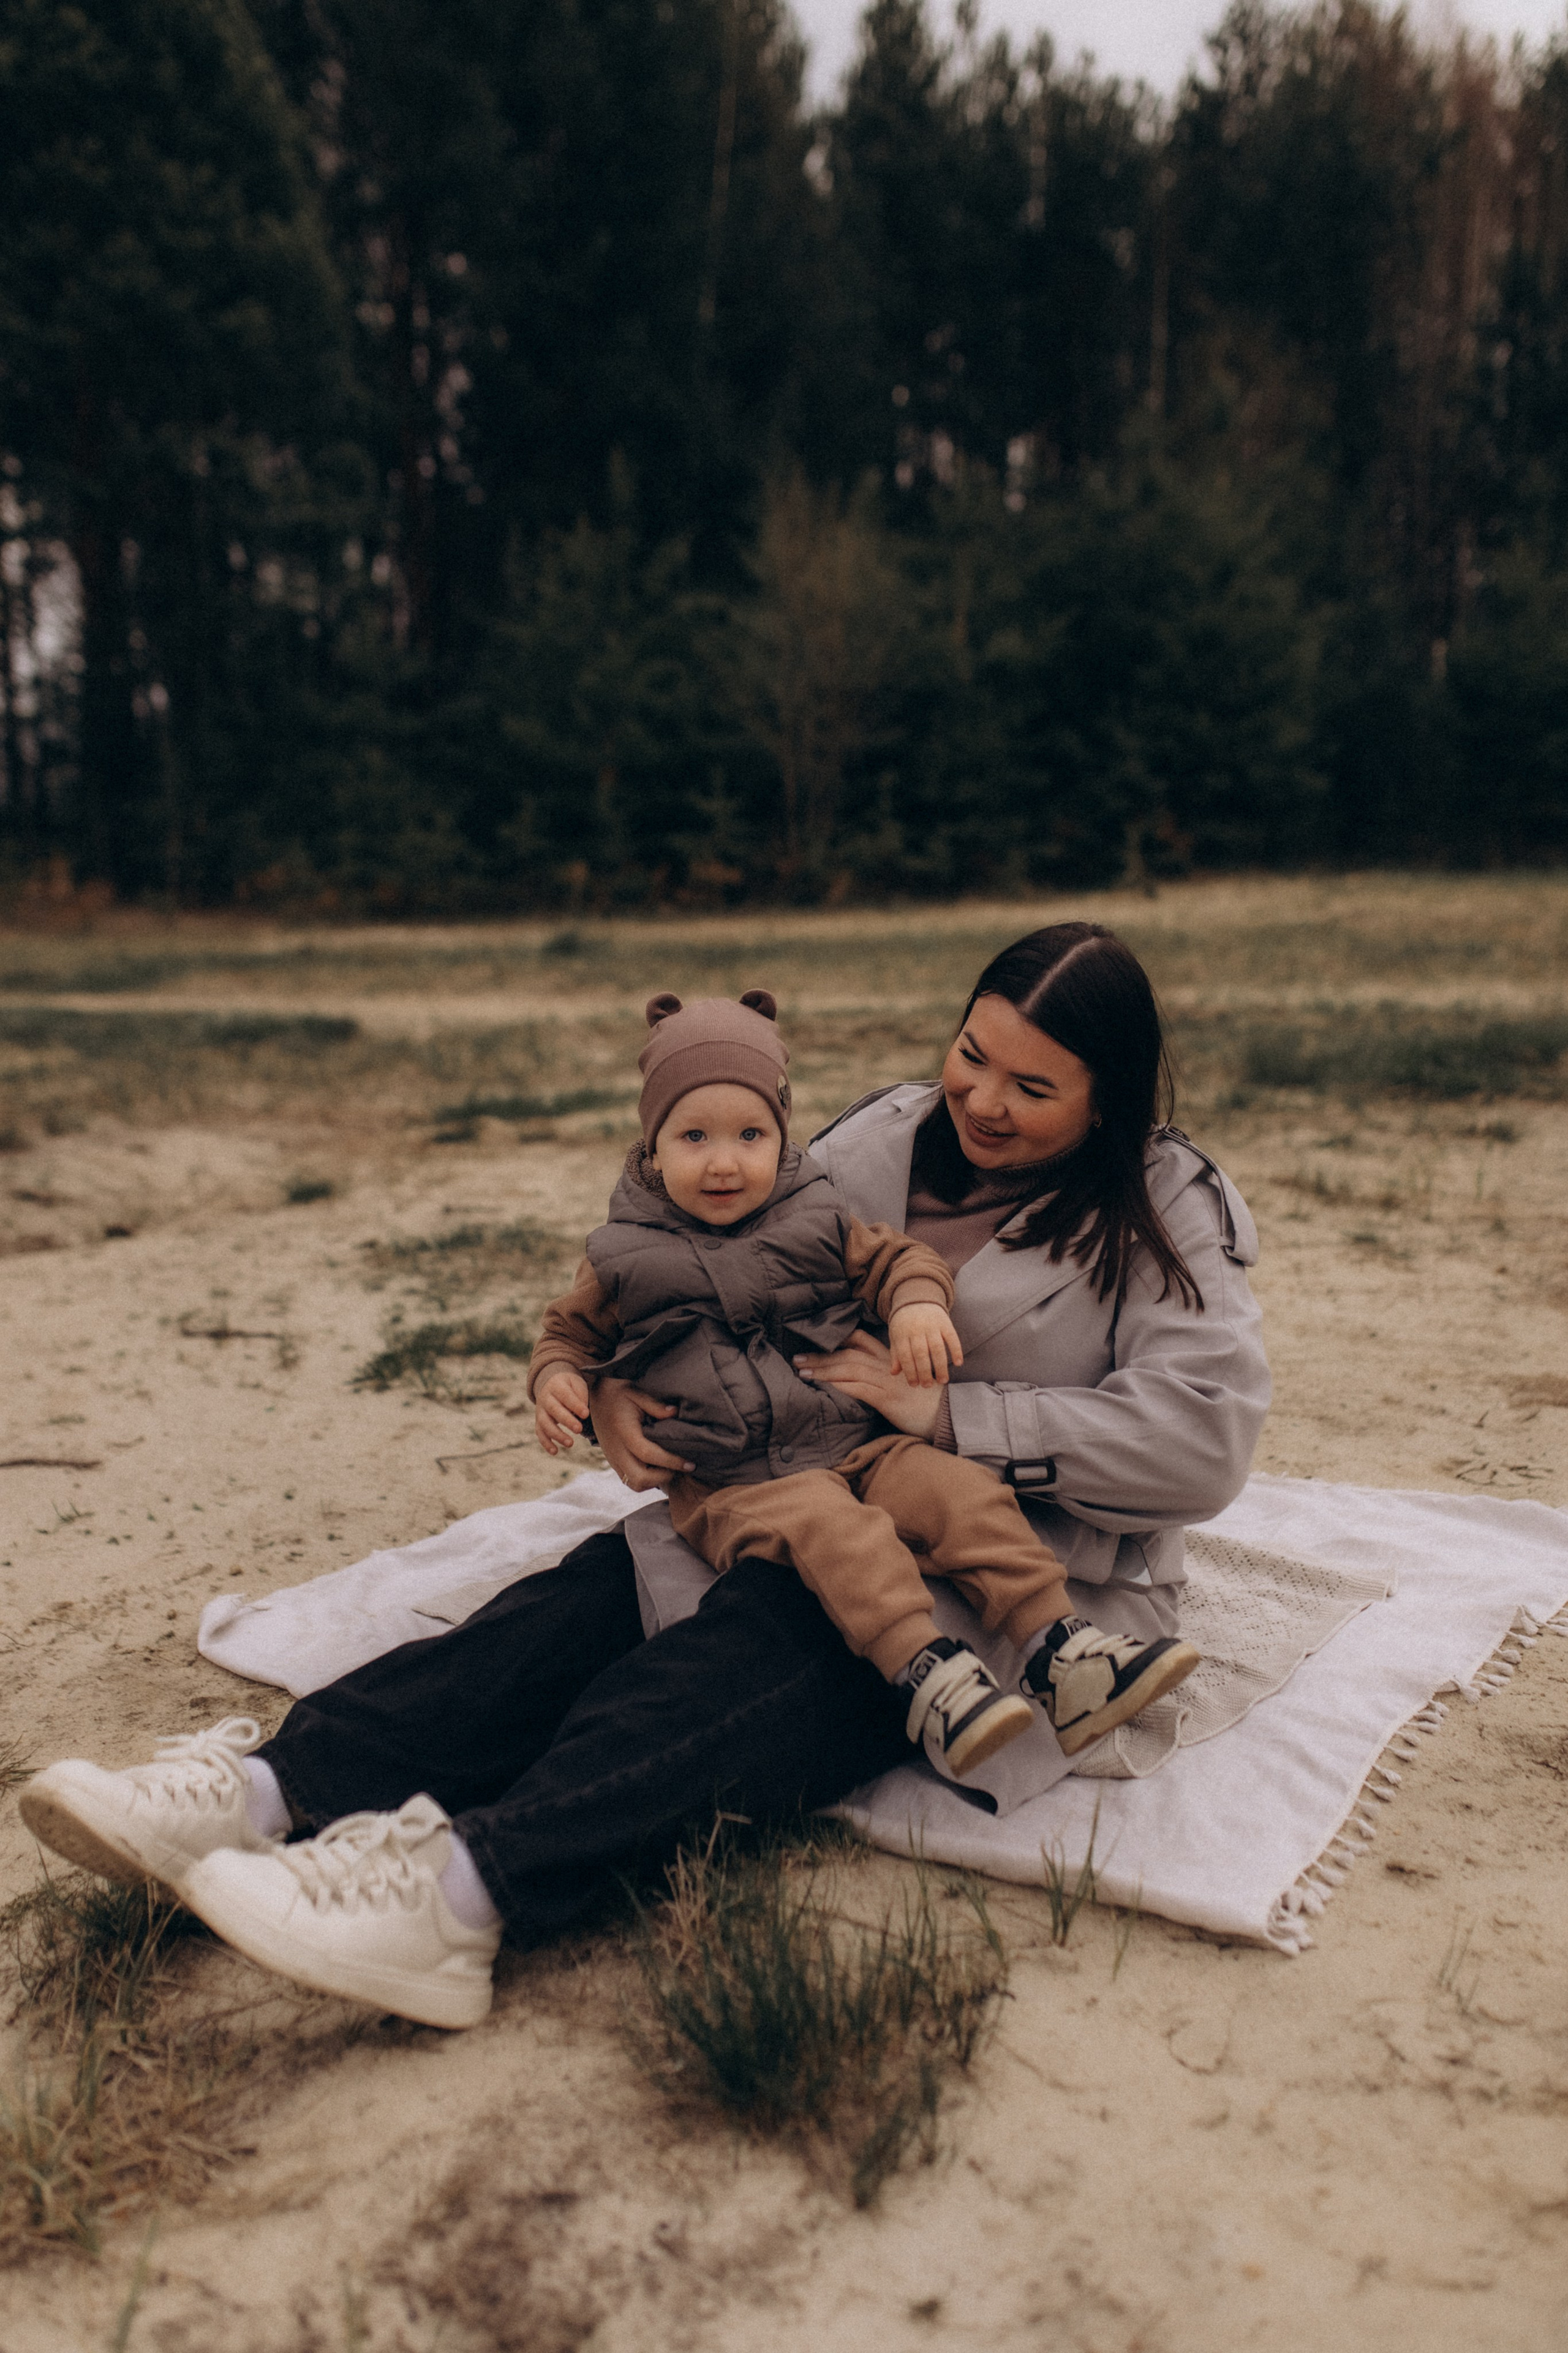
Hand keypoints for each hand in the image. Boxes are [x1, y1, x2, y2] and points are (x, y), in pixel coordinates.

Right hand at [534, 1367, 591, 1455]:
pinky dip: (546, 1443)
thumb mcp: (576, 1383)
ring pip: (545, 1424)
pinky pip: (540, 1433)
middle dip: (567, 1421)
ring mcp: (540, 1411)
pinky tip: (555, 1451)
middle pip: (554, 1410)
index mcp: (556, 1386)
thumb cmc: (569, 1385)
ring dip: (557, 1435)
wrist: (551, 1383)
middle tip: (579, 1430)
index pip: (565, 1396)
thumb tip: (583, 1412)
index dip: (575, 1405)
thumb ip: (581, 1395)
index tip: (586, 1414)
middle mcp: (545, 1398)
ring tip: (570, 1443)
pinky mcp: (539, 1421)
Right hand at [590, 1376, 694, 1491]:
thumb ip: (656, 1405)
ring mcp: (613, 1458)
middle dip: (664, 1476)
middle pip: (640, 1478)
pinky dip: (646, 1480)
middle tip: (681, 1466)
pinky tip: (658, 1467)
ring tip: (670, 1467)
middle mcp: (616, 1450)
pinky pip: (630, 1480)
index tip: (690, 1463)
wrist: (596, 1397)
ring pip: (635, 1484)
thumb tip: (675, 1413)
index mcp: (623, 1432)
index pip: (648, 1454)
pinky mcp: (613, 1461)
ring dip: (655, 1481)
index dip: (671, 1461)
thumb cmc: (618, 1393)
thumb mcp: (636, 1392)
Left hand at [794, 1329, 942, 1438]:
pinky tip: (824, 1386)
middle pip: (848, 1353)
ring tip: (803, 1372)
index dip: (838, 1338)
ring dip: (823, 1369)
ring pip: (849, 1368)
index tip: (817, 1340)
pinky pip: (859, 1389)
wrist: (947, 1416)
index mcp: (891, 1360)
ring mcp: (887, 1381)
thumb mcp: (906, 1381)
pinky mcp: (888, 1399)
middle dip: (821, 1355)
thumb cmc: (925, 1403)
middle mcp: (887, 1366)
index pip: (862, 1340)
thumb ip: (885, 1375)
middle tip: (797, 1358)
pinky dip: (839, 1386)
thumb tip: (861, 1377)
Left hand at [887, 1301, 962, 1387]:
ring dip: (940, 1366)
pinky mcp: (945, 1321)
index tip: (914, 1385)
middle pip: (921, 1354)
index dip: (910, 1372)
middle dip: (924, 1372)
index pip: (905, 1356)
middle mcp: (916, 1329)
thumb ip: (896, 1354)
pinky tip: (959, 1363)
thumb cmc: (904, 1323)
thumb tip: (894, 1373)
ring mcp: (931, 1325)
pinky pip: (952, 1337)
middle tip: (928, 1386)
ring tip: (943, 1380)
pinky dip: (956, 1350)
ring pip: (937, 1348)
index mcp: (902, 1334)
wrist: (917, 1297)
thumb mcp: (896, 1336)